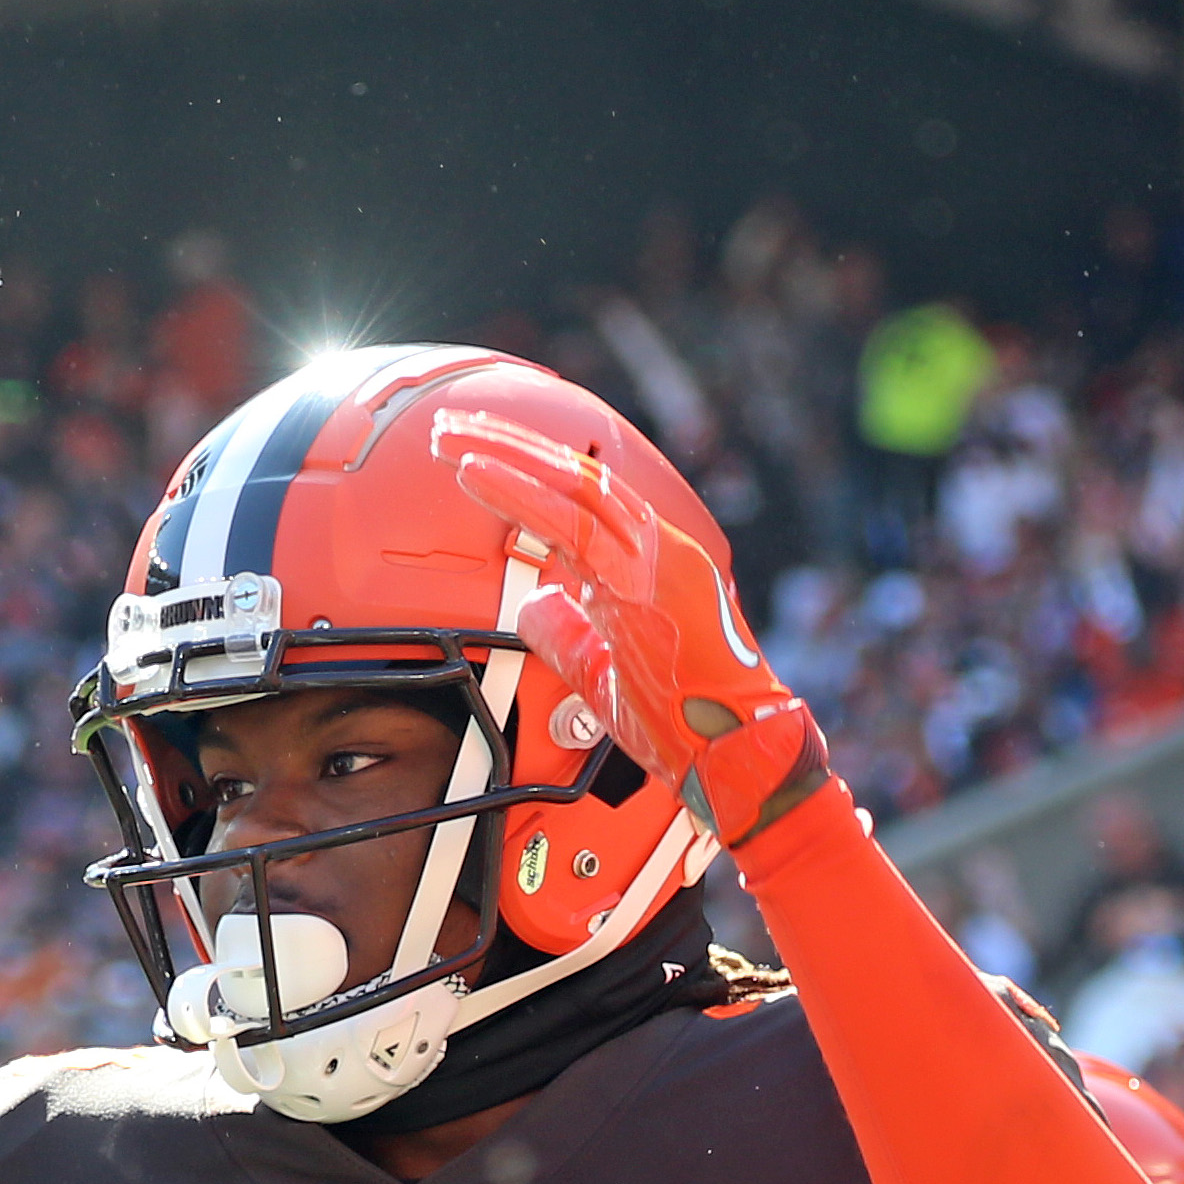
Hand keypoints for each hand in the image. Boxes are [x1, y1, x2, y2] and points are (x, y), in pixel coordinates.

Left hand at [436, 409, 828, 849]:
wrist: (736, 757)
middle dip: (508, 446)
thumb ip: (566, 633)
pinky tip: (478, 476)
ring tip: (450, 438)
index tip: (471, 454)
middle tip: (447, 426)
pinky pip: (577, 526)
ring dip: (508, 456)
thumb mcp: (601, 673)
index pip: (580, 500)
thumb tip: (530, 604)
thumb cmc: (679, 721)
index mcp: (647, 564)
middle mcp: (656, 548)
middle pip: (574, 477)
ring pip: (574, 486)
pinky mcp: (654, 579)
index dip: (525, 471)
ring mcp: (659, 557)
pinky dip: (523, 496)